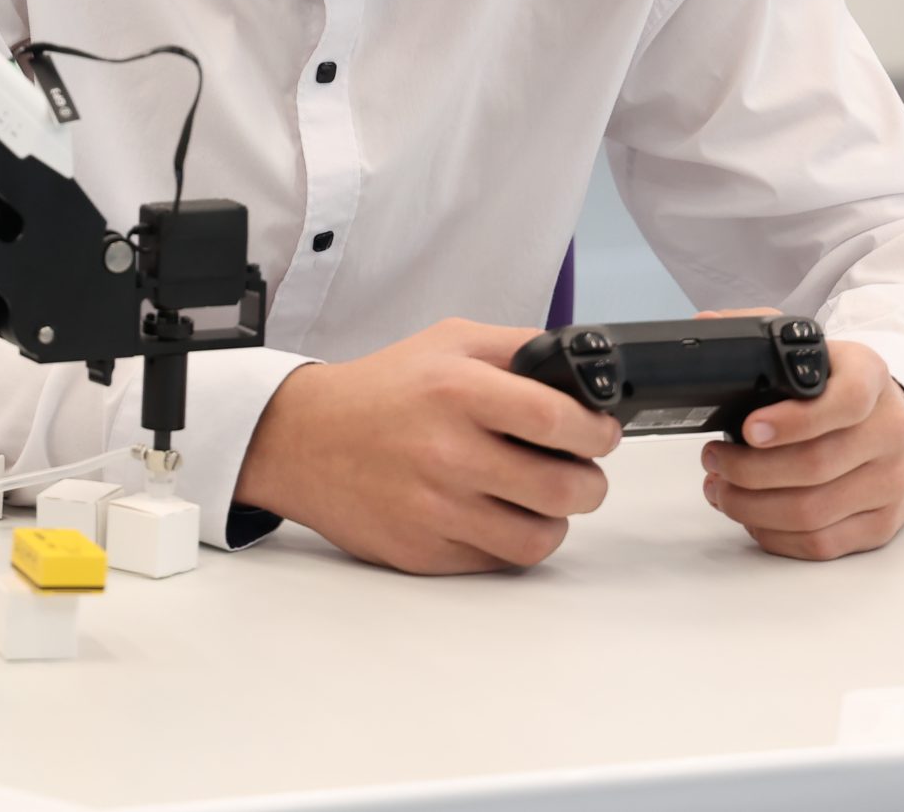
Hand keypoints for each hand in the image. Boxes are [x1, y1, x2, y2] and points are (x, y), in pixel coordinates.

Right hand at [235, 318, 621, 574]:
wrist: (303, 438)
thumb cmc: (382, 390)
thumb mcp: (449, 342)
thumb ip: (517, 348)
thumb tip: (581, 369)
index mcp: (458, 392)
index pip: (557, 420)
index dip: (596, 432)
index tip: (600, 434)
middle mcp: (447, 453)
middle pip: (562, 489)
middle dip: (590, 483)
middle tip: (582, 472)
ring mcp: (434, 510)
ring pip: (539, 538)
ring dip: (556, 519)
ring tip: (543, 498)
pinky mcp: (422, 552)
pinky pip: (498, 561)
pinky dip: (512, 541)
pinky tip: (499, 514)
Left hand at [700, 333, 903, 559]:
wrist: (896, 426)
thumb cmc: (839, 388)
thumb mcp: (813, 350)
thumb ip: (759, 331)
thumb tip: (703, 327)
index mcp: (871, 377)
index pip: (844, 401)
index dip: (793, 421)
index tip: (747, 428)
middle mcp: (889, 430)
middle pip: (815, 465)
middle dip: (748, 469)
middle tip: (713, 460)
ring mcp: (890, 482)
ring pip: (812, 511)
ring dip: (751, 506)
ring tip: (720, 489)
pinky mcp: (882, 523)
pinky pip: (821, 543)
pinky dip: (773, 535)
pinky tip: (750, 516)